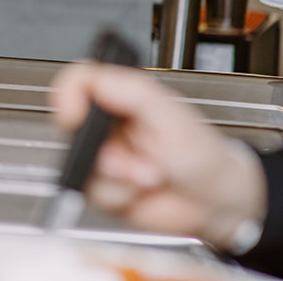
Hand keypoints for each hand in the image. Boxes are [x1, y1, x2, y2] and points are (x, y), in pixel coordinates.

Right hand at [49, 63, 266, 248]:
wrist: (214, 201)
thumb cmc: (200, 152)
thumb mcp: (168, 112)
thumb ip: (129, 90)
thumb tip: (91, 80)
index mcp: (118, 95)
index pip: (76, 81)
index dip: (68, 97)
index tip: (75, 116)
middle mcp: (105, 124)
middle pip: (72, 128)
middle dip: (106, 151)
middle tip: (138, 157)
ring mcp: (102, 156)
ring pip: (82, 164)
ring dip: (119, 177)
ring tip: (149, 175)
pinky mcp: (102, 187)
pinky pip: (93, 192)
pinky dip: (120, 196)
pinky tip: (142, 191)